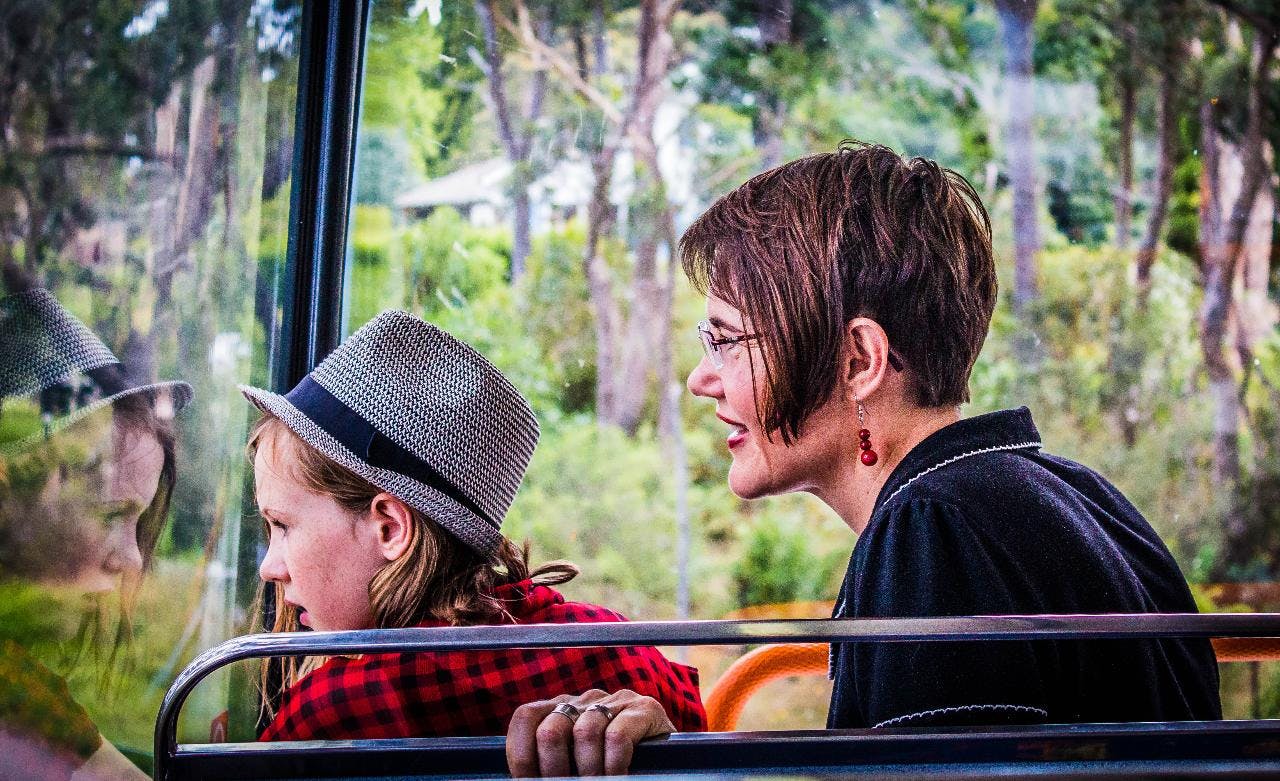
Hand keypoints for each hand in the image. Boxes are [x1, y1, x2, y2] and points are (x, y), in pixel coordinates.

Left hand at [506, 689, 675, 776]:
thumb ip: (553, 766)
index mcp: (562, 708)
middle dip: (553, 771)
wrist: (668, 761)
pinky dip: (612, 767)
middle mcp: (586, 699)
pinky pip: (618, 737)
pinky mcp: (645, 709)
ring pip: (585, 734)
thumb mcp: (577, 764)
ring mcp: (617, 701)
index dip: (521, 755)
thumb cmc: (611, 768)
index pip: (526, 717)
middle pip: (551, 729)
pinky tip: (618, 778)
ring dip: (587, 774)